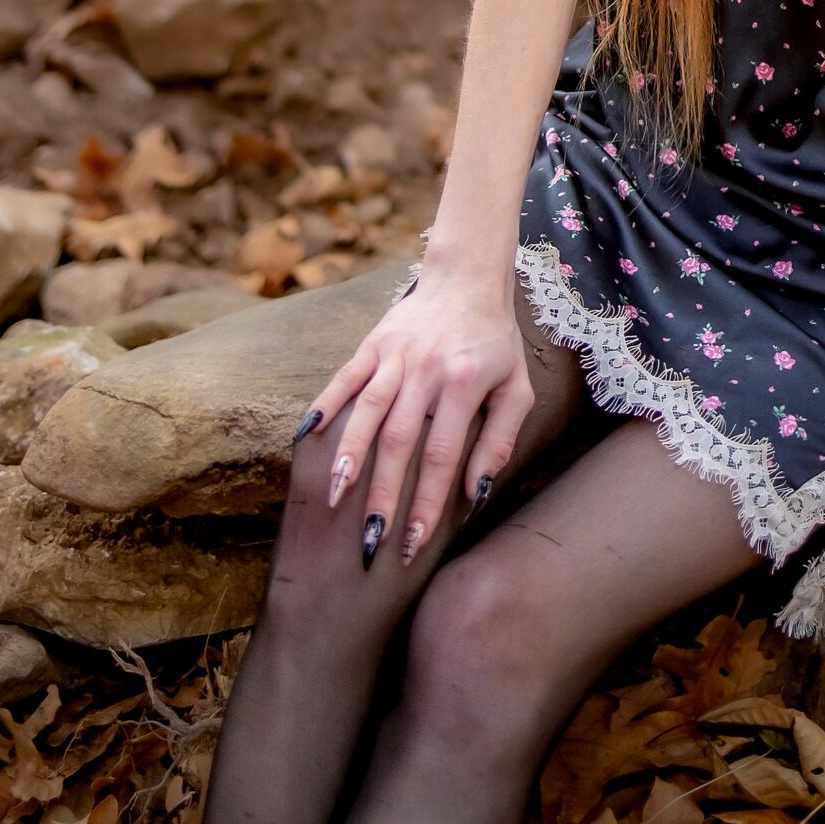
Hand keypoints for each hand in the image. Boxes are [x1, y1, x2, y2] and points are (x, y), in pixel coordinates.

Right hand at [299, 272, 533, 563]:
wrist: (468, 279)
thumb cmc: (495, 343)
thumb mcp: (516, 389)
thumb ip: (499, 440)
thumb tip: (475, 493)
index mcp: (464, 384)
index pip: (441, 456)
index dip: (425, 504)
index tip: (411, 545)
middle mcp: (426, 370)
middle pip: (399, 441)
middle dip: (382, 495)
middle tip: (368, 541)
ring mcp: (395, 355)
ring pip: (367, 410)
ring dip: (350, 456)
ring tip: (335, 497)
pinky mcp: (373, 343)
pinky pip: (345, 377)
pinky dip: (325, 405)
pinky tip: (308, 437)